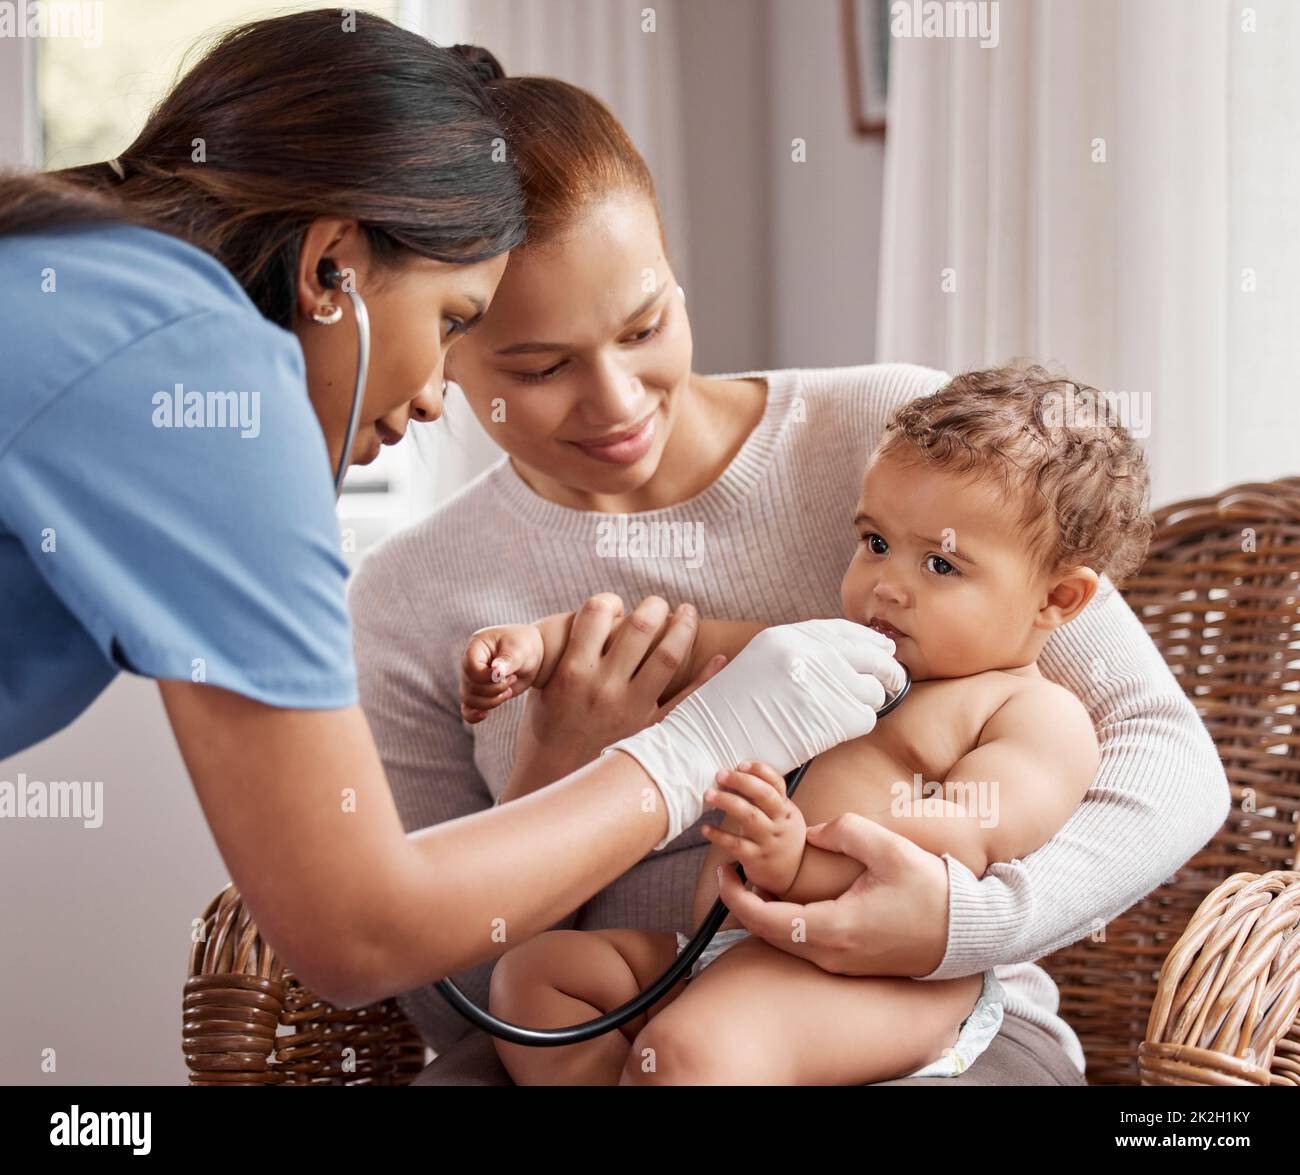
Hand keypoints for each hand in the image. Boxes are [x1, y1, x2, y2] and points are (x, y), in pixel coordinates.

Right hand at [460, 623, 544, 722]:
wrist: (531, 656)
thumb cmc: (524, 646)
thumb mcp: (519, 649)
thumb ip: (507, 660)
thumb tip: (496, 671)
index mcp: (476, 647)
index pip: (471, 668)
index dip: (487, 677)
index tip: (505, 674)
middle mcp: (469, 664)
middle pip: (470, 686)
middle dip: (494, 690)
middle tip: (513, 679)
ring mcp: (472, 679)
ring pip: (469, 700)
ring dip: (492, 701)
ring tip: (509, 690)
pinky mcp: (479, 693)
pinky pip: (467, 708)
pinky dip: (473, 715)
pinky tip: (484, 715)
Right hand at [502, 594, 726, 800]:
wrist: (552, 779)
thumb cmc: (547, 728)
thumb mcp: (544, 686)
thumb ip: (568, 652)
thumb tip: (594, 618)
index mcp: (572, 670)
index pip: (596, 612)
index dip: (609, 600)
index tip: (616, 603)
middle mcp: (602, 686)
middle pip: (639, 627)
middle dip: (654, 606)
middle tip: (660, 603)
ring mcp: (629, 708)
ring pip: (667, 656)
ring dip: (683, 627)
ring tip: (688, 614)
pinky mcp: (649, 730)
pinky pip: (686, 699)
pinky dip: (707, 677)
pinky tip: (720, 659)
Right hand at [603, 618, 904, 849]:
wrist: (702, 746)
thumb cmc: (722, 716)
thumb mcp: (754, 666)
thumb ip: (792, 656)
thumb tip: (836, 656)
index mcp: (783, 636)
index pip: (841, 630)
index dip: (866, 641)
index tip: (881, 650)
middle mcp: (804, 653)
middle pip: (869, 654)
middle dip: (886, 668)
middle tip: (891, 680)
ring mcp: (818, 684)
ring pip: (872, 689)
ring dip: (867, 702)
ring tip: (851, 712)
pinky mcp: (828, 717)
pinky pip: (865, 718)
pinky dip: (857, 726)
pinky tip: (839, 730)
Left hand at [701, 761, 805, 895]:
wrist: (792, 877)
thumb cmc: (780, 838)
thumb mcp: (781, 817)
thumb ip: (765, 798)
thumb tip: (736, 774)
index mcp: (786, 809)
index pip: (777, 784)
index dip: (760, 771)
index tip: (741, 764)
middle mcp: (780, 823)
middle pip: (763, 796)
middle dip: (741, 782)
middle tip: (720, 775)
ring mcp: (769, 841)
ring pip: (749, 817)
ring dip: (727, 802)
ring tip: (708, 794)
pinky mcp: (756, 858)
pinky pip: (736, 844)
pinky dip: (719, 836)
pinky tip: (705, 829)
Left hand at [715, 812, 949, 977]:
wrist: (969, 932)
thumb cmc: (931, 891)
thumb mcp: (888, 848)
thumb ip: (843, 831)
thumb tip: (809, 833)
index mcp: (834, 928)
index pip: (765, 919)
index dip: (735, 896)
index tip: (724, 870)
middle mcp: (832, 955)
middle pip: (768, 934)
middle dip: (743, 903)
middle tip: (732, 870)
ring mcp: (842, 966)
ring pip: (785, 942)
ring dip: (764, 913)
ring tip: (754, 880)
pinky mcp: (851, 966)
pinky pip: (805, 946)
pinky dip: (786, 923)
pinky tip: (787, 899)